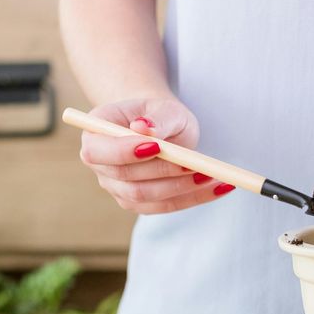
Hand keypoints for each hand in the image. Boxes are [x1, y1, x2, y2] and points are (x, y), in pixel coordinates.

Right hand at [78, 97, 234, 213]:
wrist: (161, 128)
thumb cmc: (159, 114)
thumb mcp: (165, 107)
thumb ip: (157, 118)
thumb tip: (144, 128)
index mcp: (95, 134)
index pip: (98, 151)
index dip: (124, 152)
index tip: (156, 147)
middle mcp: (100, 165)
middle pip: (124, 178)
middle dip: (162, 171)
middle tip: (193, 163)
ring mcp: (116, 187)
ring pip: (144, 196)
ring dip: (180, 188)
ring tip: (211, 175)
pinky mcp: (138, 203)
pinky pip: (164, 206)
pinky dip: (193, 199)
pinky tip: (219, 188)